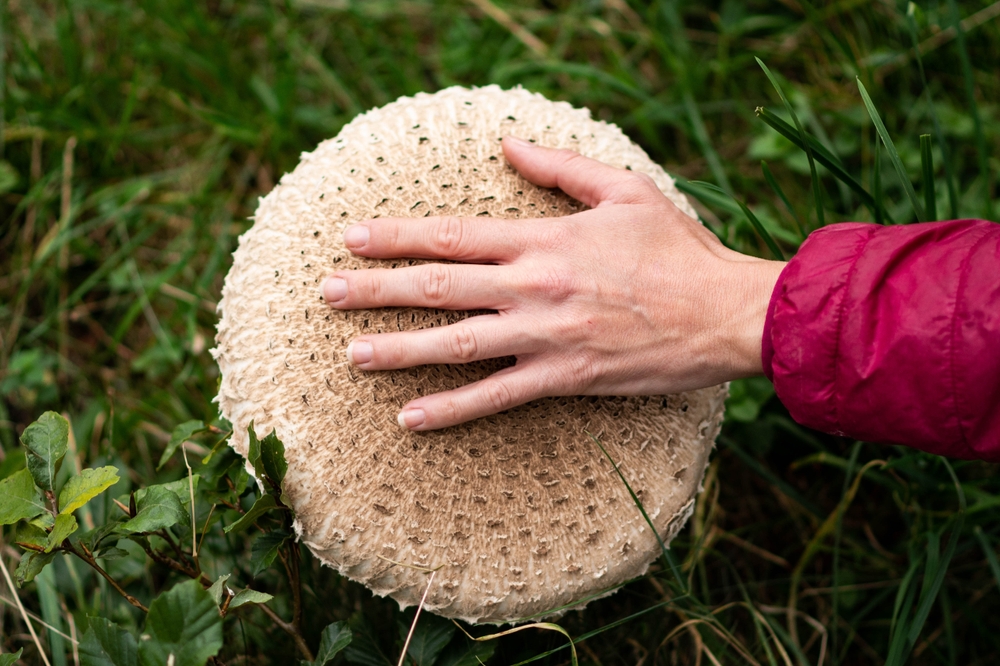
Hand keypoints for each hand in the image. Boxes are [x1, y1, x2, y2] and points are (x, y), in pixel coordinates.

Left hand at [323, 137, 785, 430]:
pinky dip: (452, 409)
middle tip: (326, 295)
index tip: (351, 238)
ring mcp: (546, 336)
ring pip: (457, 343)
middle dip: (376, 290)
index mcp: (544, 240)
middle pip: (440, 286)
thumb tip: (506, 143)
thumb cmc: (678, 249)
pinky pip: (497, 397)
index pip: (453, 234)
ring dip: (399, 350)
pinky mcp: (566, 377)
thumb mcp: (624, 190)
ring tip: (351, 356)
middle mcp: (534, 286)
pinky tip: (410, 418)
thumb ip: (560, 168)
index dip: (396, 235)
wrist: (726, 312)